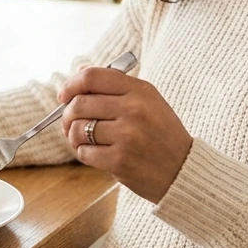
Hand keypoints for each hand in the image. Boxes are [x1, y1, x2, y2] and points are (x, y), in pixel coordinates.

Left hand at [58, 66, 191, 202]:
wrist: (183, 171)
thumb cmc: (161, 135)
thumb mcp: (149, 102)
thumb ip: (117, 88)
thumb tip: (78, 76)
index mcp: (140, 90)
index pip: (92, 77)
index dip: (71, 85)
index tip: (64, 96)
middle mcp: (133, 109)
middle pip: (79, 104)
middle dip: (67, 114)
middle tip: (70, 123)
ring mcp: (127, 136)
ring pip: (77, 129)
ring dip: (73, 136)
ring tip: (83, 140)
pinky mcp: (120, 160)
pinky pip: (84, 152)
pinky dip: (84, 154)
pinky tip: (96, 154)